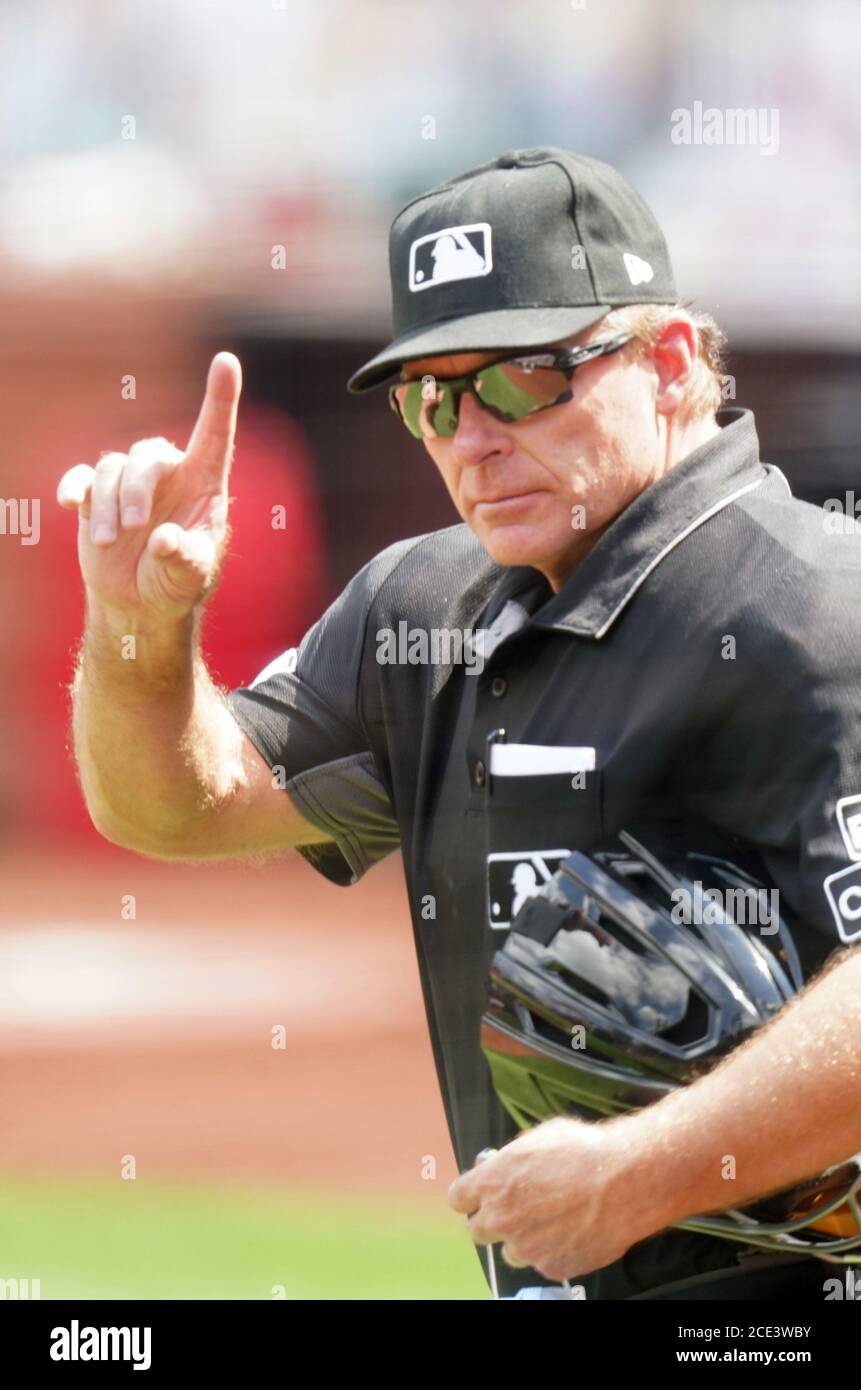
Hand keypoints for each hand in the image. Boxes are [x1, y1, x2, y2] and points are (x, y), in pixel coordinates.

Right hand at [56, 352, 241, 624]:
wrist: (141, 602)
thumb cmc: (177, 583)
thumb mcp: (190, 577)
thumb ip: (183, 558)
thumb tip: (163, 541)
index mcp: (204, 483)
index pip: (215, 434)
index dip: (221, 398)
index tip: (227, 361)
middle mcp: (169, 474)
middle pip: (148, 454)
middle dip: (136, 489)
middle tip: (135, 527)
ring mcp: (131, 482)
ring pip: (112, 466)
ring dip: (107, 503)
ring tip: (109, 543)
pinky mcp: (97, 495)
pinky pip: (82, 477)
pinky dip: (74, 487)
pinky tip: (70, 505)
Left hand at [448, 1115, 649, 1282]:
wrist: (624, 1182)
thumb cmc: (585, 1152)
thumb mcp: (540, 1138)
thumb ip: (514, 1158)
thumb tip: (509, 1164)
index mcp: (492, 1182)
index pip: (458, 1198)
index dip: (469, 1197)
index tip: (478, 1196)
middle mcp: (501, 1218)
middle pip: (477, 1231)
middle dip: (492, 1221)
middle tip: (516, 1211)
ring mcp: (526, 1247)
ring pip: (512, 1250)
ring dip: (525, 1239)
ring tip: (554, 1221)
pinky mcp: (551, 1267)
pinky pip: (543, 1262)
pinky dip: (553, 1251)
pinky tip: (572, 1232)